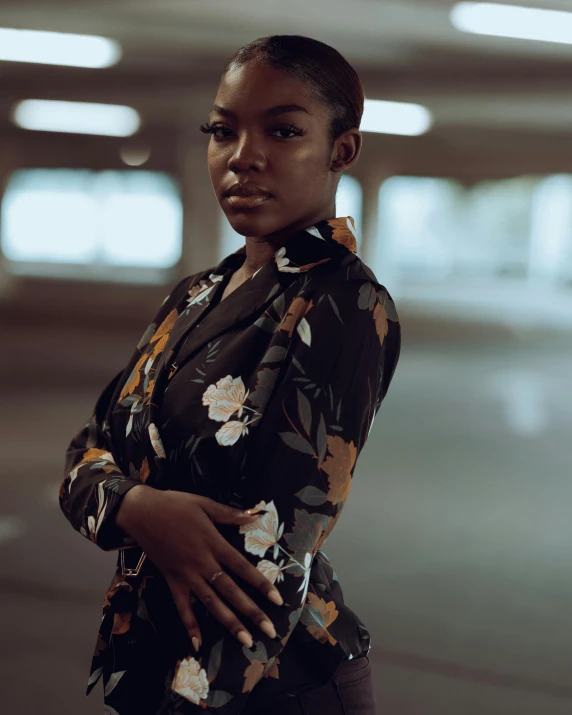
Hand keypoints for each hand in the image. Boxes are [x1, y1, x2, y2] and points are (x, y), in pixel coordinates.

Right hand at [115, 485, 283, 651]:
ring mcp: (186, 575)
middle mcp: (202, 563)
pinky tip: (198, 644)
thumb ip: (230, 514)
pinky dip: (189, 625)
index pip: (243, 568)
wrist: (141, 512)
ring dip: (229, 623)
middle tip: (269, 631)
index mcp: (213, 543)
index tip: (277, 600)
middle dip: (252, 612)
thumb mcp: (204, 504)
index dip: (261, 584)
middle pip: (231, 591)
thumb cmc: (174, 504)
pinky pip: (181, 607)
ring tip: (246, 641)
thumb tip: (255, 514)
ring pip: (211, 603)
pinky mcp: (171, 580)